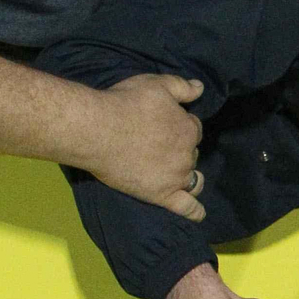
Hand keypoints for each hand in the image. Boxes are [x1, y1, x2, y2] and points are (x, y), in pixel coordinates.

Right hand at [87, 73, 204, 218]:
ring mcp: (176, 177)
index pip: (192, 128)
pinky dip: (195, 211)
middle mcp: (187, 154)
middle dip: (179, 148)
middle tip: (156, 144)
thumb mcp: (157, 84)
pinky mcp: (161, 195)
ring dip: (187, 174)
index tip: (163, 124)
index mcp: (188, 129)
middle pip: (190, 153)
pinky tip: (199, 214)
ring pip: (191, 178)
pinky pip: (186, 207)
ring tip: (176, 174)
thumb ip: (182, 87)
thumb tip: (201, 88)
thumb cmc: (125, 103)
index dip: (179, 125)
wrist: (97, 130)